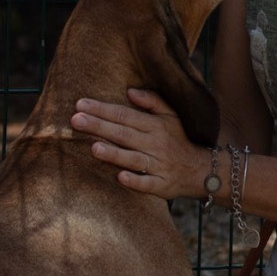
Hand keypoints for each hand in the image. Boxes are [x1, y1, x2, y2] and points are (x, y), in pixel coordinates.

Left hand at [72, 88, 209, 199]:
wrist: (200, 170)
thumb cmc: (178, 140)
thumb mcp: (170, 116)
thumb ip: (152, 101)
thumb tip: (129, 91)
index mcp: (155, 126)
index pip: (124, 115)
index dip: (102, 109)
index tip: (80, 104)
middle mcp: (155, 144)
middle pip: (123, 134)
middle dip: (99, 127)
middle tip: (76, 120)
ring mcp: (158, 165)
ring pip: (133, 158)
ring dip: (114, 154)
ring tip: (94, 148)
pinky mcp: (161, 185)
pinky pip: (147, 183)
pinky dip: (135, 180)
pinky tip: (120, 177)